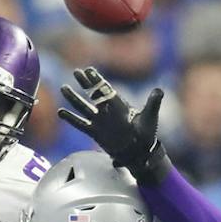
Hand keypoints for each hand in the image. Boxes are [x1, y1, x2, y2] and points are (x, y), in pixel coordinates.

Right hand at [57, 67, 167, 182]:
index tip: (88, 70)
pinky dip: (71, 118)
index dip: (97, 79)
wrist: (139, 152)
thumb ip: (153, 103)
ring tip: (64, 88)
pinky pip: (80, 124)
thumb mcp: (150, 117)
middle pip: (93, 93)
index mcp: (118, 104)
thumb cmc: (146, 134)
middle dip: (84, 83)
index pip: (105, 88)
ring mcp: (99, 121)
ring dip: (74, 98)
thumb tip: (160, 90)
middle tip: (75, 72)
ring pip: (83, 106)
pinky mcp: (94, 132)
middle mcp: (107, 110)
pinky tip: (61, 112)